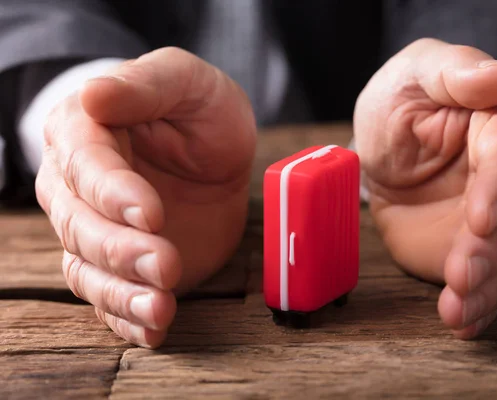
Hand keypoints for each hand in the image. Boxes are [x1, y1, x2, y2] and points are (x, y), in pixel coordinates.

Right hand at [35, 47, 256, 347]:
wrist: (215, 147)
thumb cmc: (197, 108)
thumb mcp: (183, 81)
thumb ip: (143, 85)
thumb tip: (93, 93)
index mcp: (84, 130)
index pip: (84, 165)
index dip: (113, 193)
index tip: (151, 213)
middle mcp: (76, 186)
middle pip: (80, 227)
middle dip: (122, 250)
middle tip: (167, 263)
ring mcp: (98, 229)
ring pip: (89, 270)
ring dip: (122, 294)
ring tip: (161, 308)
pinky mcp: (123, 264)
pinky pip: (111, 297)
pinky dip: (129, 318)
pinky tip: (154, 329)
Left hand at [353, 38, 496, 337]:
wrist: (389, 148)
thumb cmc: (404, 101)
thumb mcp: (416, 73)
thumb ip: (454, 72)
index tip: (480, 219)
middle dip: (494, 248)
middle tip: (462, 274)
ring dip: (490, 286)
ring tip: (456, 308)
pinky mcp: (489, 247)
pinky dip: (483, 304)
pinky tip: (463, 321)